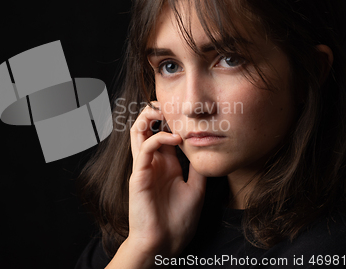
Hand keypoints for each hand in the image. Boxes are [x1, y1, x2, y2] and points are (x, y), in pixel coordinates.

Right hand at [127, 101, 206, 256]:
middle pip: (147, 128)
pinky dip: (159, 138)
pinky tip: (176, 138)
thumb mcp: (196, 190)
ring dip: (149, 117)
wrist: (164, 244)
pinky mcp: (138, 175)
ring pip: (138, 132)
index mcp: (166, 165)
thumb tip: (207, 151)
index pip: (164, 133)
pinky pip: (145, 148)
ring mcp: (144, 167)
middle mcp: (153, 163)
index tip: (188, 109)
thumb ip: (198, 170)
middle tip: (171, 102)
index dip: (172, 119)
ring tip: (164, 109)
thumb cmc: (178, 221)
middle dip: (156, 111)